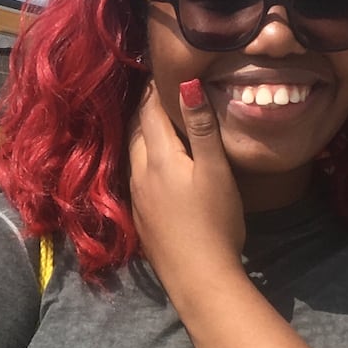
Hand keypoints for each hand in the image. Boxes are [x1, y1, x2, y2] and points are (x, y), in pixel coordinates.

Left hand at [128, 79, 247, 305]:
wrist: (198, 278)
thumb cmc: (214, 222)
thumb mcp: (214, 171)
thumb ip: (201, 127)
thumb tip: (187, 83)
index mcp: (158, 158)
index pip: (150, 112)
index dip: (155, 89)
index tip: (162, 70)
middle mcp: (139, 174)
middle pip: (136, 131)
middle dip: (146, 109)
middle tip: (158, 91)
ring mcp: (137, 198)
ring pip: (134, 154)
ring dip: (142, 134)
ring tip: (156, 122)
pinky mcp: (140, 217)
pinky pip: (136, 176)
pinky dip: (143, 159)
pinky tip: (155, 165)